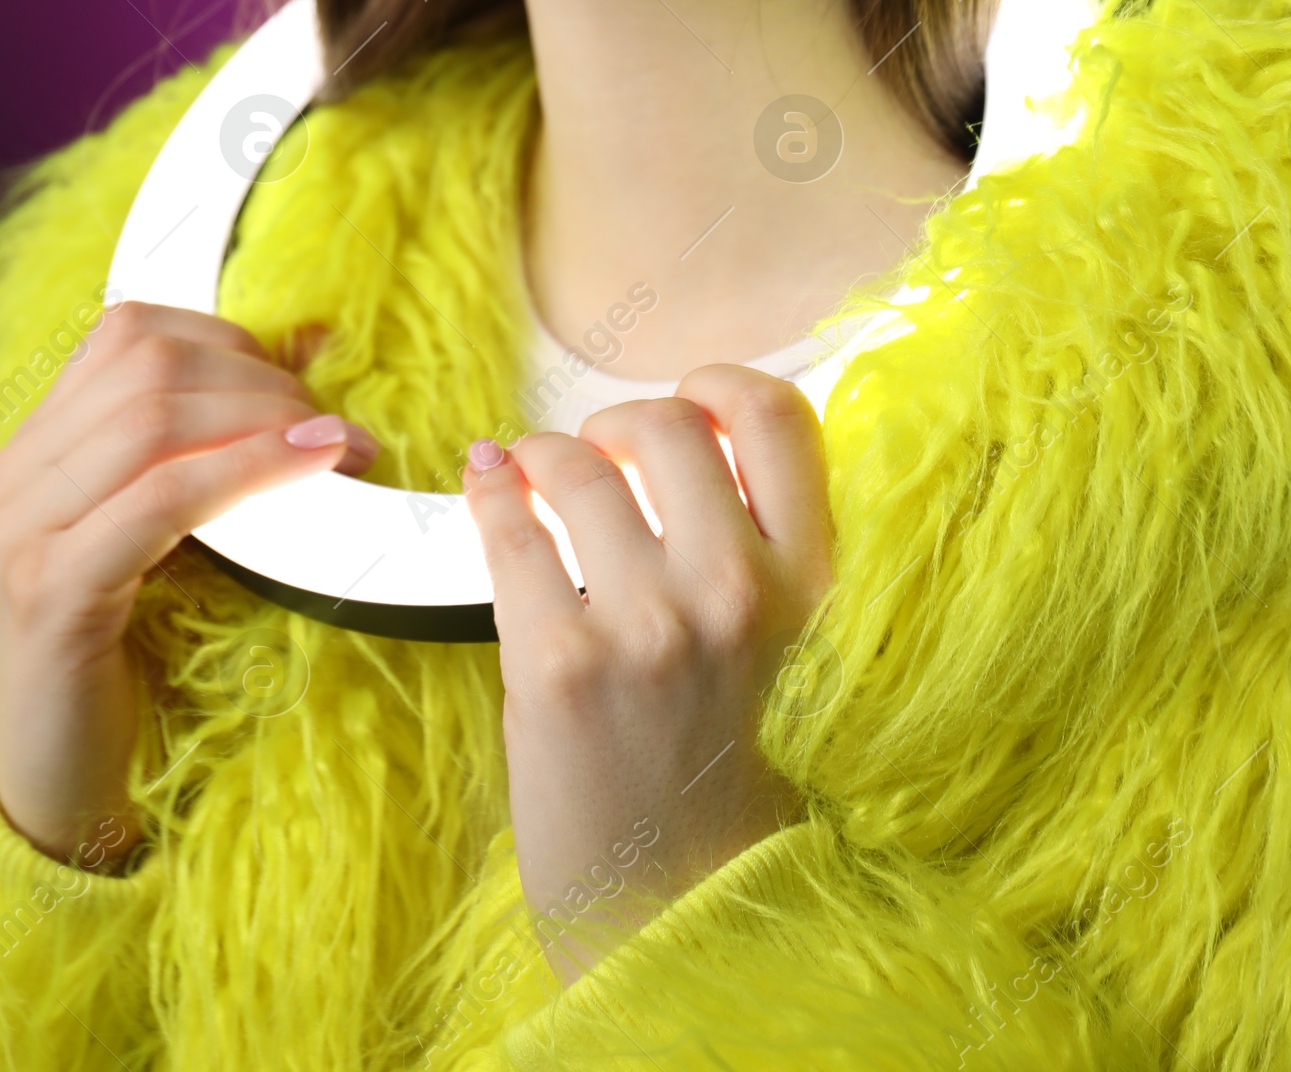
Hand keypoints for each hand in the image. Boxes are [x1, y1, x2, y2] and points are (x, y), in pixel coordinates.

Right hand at [0, 299, 377, 867]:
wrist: (62, 782)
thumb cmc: (133, 646)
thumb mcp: (171, 525)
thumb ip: (216, 436)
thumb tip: (313, 337)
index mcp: (34, 446)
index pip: (129, 333)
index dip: (228, 337)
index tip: (305, 374)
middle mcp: (13, 475)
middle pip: (148, 367)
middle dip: (258, 380)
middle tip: (331, 424)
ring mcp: (23, 531)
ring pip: (153, 420)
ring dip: (265, 420)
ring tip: (336, 445)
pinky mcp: (53, 590)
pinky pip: (161, 498)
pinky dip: (244, 471)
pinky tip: (306, 469)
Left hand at [463, 365, 832, 981]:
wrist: (668, 904)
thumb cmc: (713, 765)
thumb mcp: (774, 646)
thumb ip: (746, 542)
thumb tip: (673, 421)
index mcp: (804, 585)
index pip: (778, 419)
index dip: (721, 385)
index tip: (686, 398)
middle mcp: (734, 593)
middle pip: (664, 423)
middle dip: (614, 424)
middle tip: (594, 459)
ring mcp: (645, 626)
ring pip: (572, 464)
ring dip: (540, 458)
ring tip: (530, 480)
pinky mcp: (558, 662)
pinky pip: (506, 527)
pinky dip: (487, 491)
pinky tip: (486, 486)